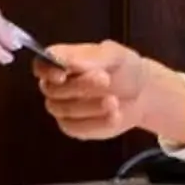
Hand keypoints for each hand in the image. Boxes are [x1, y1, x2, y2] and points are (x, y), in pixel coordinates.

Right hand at [32, 41, 184, 143]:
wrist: (143, 93)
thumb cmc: (124, 69)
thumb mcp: (114, 55)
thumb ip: (90, 55)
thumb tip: (67, 60)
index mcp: (62, 61)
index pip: (41, 65)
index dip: (46, 71)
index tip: (62, 74)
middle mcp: (57, 86)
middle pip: (52, 89)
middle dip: (79, 85)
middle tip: (105, 79)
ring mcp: (64, 108)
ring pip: (64, 110)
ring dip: (90, 106)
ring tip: (114, 101)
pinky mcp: (75, 128)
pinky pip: (78, 129)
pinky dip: (97, 123)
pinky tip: (115, 115)